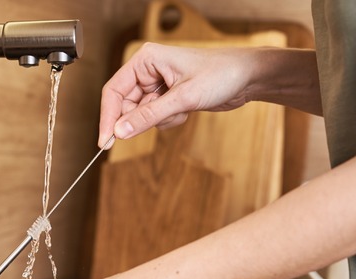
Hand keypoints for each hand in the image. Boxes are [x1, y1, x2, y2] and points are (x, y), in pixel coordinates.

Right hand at [99, 43, 253, 145]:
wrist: (249, 76)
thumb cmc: (221, 74)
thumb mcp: (183, 98)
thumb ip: (148, 116)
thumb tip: (120, 132)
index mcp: (145, 60)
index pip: (114, 91)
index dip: (108, 117)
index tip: (106, 141)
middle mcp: (148, 70)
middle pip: (125, 105)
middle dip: (140, 120)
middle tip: (156, 125)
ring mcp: (158, 84)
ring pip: (141, 114)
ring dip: (159, 120)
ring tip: (182, 110)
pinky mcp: (168, 96)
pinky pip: (156, 117)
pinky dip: (169, 120)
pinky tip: (187, 111)